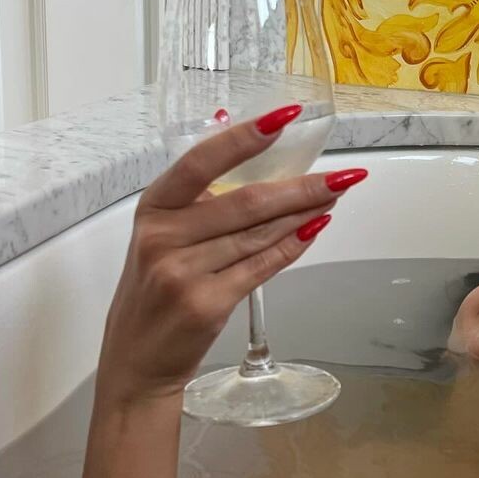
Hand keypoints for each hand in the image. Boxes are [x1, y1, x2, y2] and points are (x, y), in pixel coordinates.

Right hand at [95, 107, 364, 407]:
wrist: (136, 360)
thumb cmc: (156, 292)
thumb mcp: (162, 238)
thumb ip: (202, 202)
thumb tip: (258, 156)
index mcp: (153, 208)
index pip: (201, 161)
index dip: (244, 137)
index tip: (284, 117)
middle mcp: (163, 236)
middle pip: (245, 201)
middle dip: (301, 186)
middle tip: (341, 174)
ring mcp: (182, 272)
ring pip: (259, 234)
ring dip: (304, 213)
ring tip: (334, 196)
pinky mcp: (205, 304)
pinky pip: (261, 267)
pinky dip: (292, 247)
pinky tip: (315, 228)